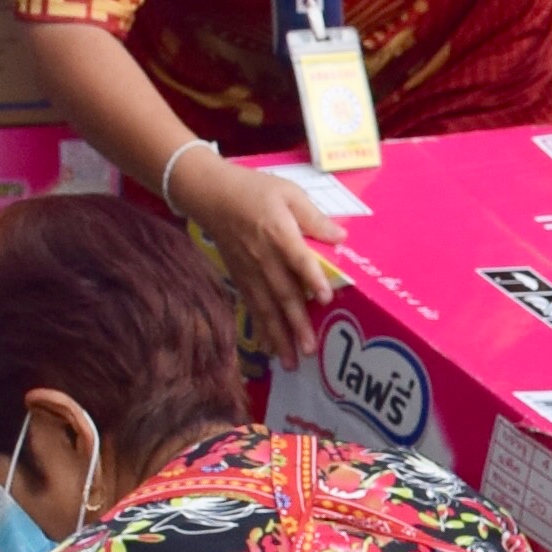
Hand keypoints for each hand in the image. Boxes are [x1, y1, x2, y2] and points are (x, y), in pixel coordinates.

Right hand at [173, 145, 346, 355]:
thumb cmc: (255, 190)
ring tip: (290, 361)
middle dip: (296, 324)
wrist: (211, 195)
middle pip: (282, 294)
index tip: (326, 299)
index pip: (297, 259)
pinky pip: (252, 307)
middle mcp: (263, 257)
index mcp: (278, 233)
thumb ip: (314, 217)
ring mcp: (249, 271)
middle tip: (308, 350)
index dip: (312, 279)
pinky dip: (261, 329)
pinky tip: (270, 348)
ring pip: (266, 308)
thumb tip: (340, 237)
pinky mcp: (240, 278)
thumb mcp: (289, 193)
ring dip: (278, 336)